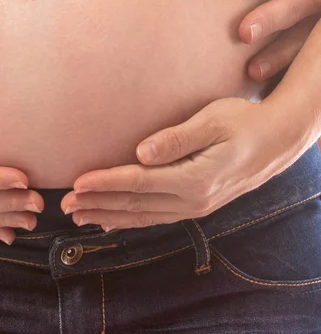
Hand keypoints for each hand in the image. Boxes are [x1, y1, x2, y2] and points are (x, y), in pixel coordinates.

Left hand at [61, 98, 305, 229]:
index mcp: (194, 179)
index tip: (77, 182)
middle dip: (97, 203)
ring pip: (142, 216)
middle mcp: (192, 200)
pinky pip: (155, 217)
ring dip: (108, 215)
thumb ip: (177, 138)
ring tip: (79, 216)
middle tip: (65, 203)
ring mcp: (194, 206)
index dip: (105, 183)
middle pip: (135, 205)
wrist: (277, 141)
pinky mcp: (195, 204)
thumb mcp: (213, 121)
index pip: (138, 183)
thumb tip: (141, 152)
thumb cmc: (244, 123)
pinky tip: (112, 220)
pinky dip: (130, 220)